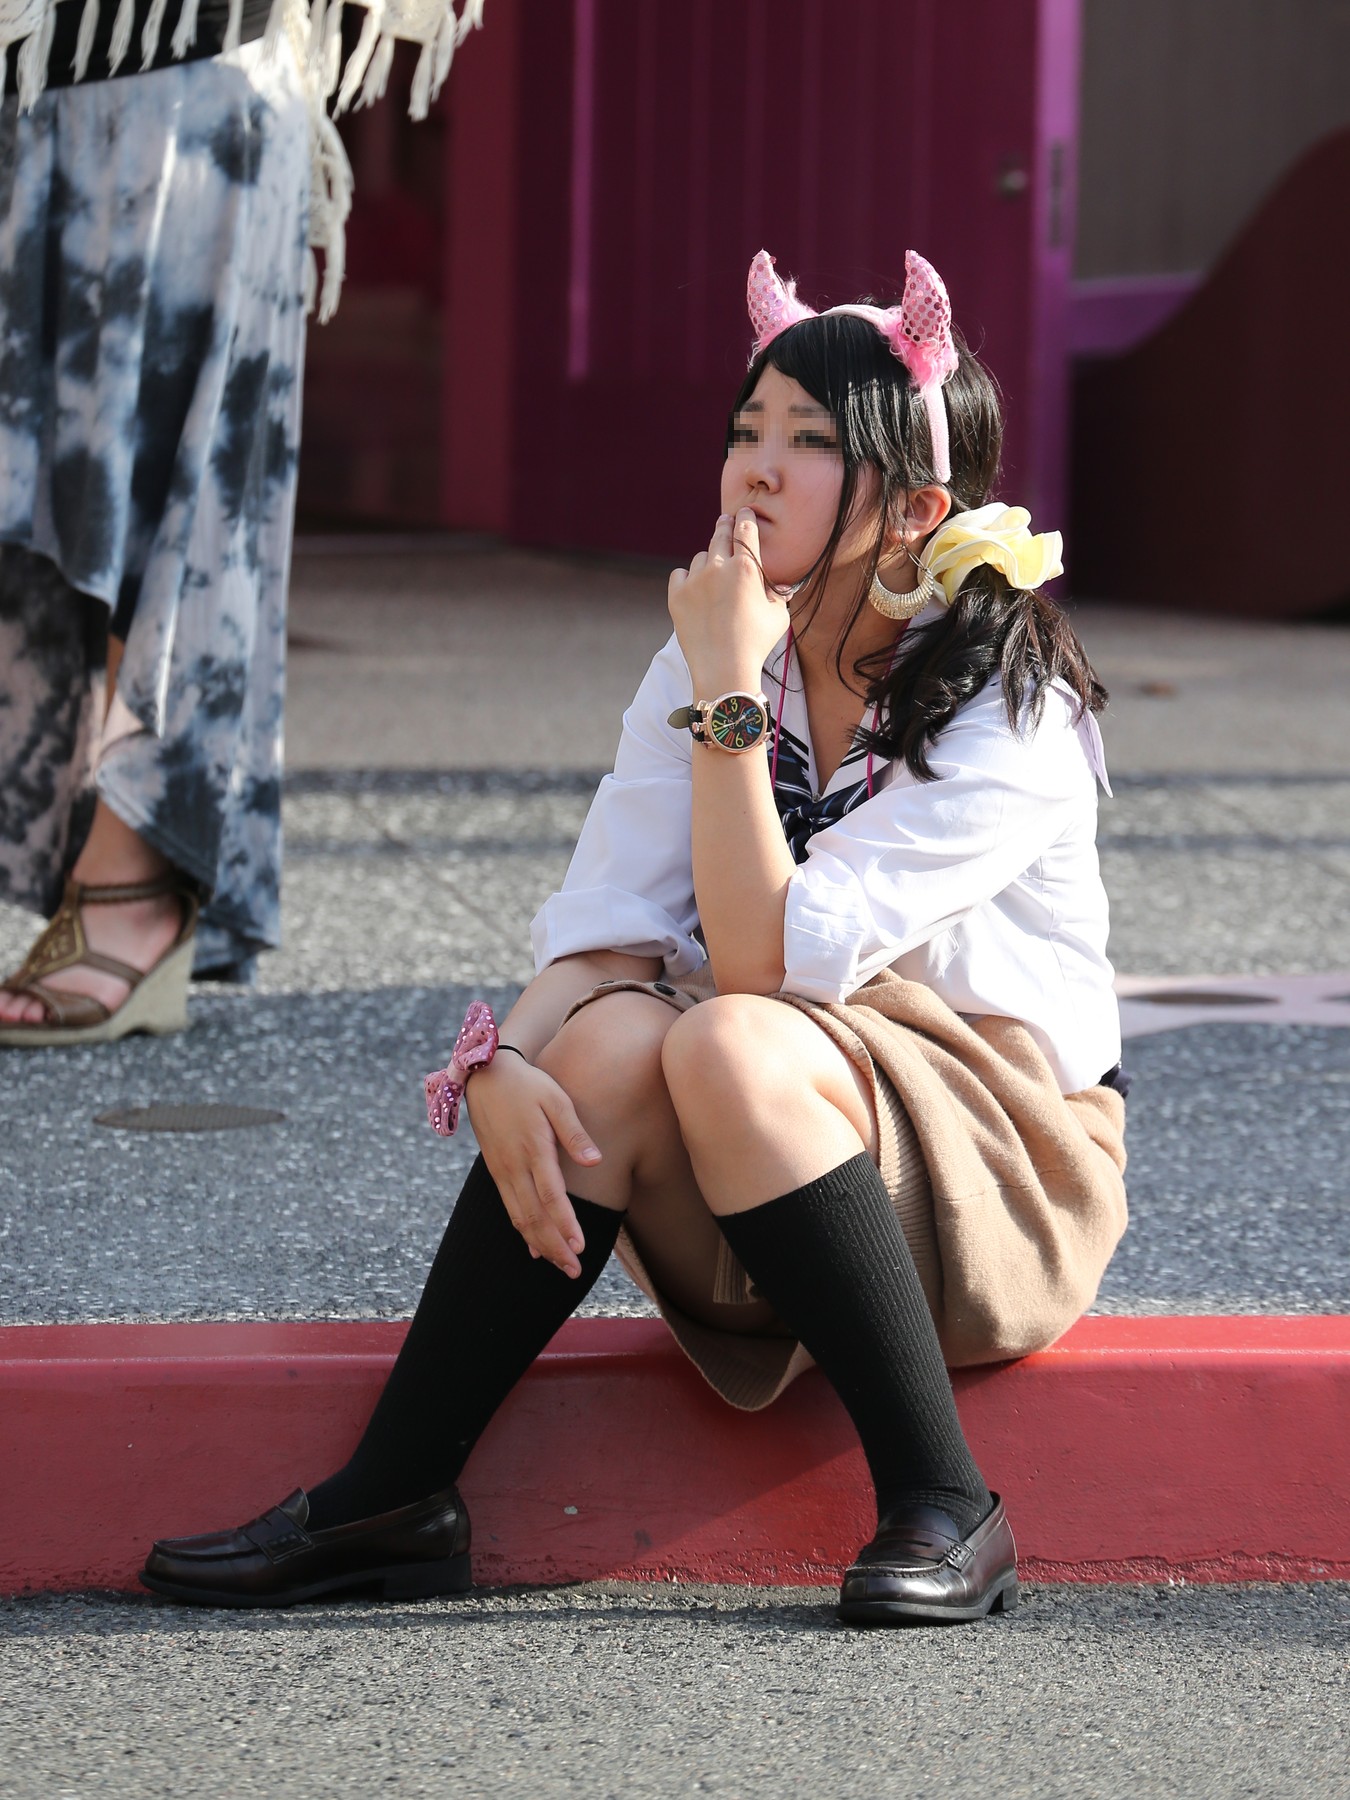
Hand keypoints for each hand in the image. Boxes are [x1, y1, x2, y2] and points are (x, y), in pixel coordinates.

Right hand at [464, 1054, 601, 1278]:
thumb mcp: (556, 1099)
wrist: (485, 1075)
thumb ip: (574, 1132)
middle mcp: (514, 1165)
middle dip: (554, 1247)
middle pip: (533, 1216)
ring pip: (519, 1218)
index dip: (565, 1224)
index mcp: (533, 1148)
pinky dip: (522, 1231)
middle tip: (574, 1271)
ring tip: (559, 1266)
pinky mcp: (495, 1171)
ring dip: (539, 1245)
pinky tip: (533, 1249)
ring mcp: (501, 1171)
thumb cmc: (528, 1084)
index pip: (551, 1196)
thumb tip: (595, 1161)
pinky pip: (509, 1208)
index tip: (580, 1248)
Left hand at [668, 509, 787, 696]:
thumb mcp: (779, 615)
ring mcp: (695, 580)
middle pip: (721, 534)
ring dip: (709, 561)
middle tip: (726, 522)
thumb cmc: (756, 644)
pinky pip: (680, 574)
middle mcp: (719, 567)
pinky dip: (687, 578)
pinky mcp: (676, 596)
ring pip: (701, 557)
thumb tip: (778, 584)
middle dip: (725, 525)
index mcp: (747, 567)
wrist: (724, 670)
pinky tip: (695, 589)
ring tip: (715, 576)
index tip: (744, 512)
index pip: (746, 529)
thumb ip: (776, 592)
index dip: (745, 517)